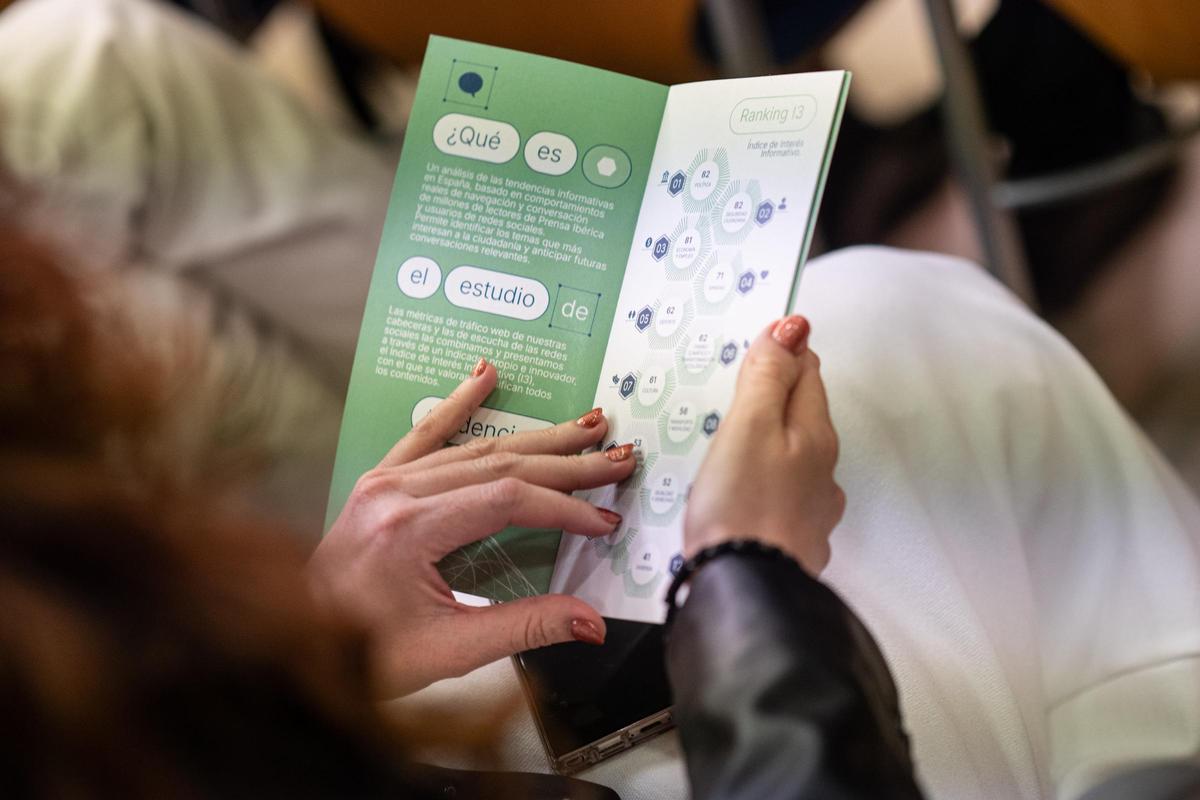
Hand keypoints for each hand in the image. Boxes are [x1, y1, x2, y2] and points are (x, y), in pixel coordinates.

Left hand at [309, 359, 636, 696]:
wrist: (298, 646)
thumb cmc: (363, 654)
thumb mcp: (449, 650)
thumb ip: (525, 628)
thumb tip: (589, 622)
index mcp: (409, 529)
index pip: (507, 499)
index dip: (564, 507)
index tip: (603, 520)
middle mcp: (395, 493)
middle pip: (500, 463)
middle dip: (567, 461)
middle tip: (616, 457)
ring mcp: (384, 482)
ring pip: (474, 446)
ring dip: (535, 437)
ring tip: (585, 426)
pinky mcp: (379, 483)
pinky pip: (424, 434)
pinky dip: (458, 404)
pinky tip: (484, 374)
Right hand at [684, 316, 843, 574]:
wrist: (743, 592)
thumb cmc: (742, 506)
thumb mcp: (749, 425)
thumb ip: (769, 376)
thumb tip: (794, 328)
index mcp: (816, 435)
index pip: (808, 372)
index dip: (782, 352)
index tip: (755, 343)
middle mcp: (823, 471)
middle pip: (802, 415)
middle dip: (775, 394)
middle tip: (739, 380)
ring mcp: (811, 509)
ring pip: (792, 458)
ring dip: (769, 441)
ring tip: (734, 436)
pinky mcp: (791, 540)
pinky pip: (780, 496)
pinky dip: (764, 482)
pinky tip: (741, 489)